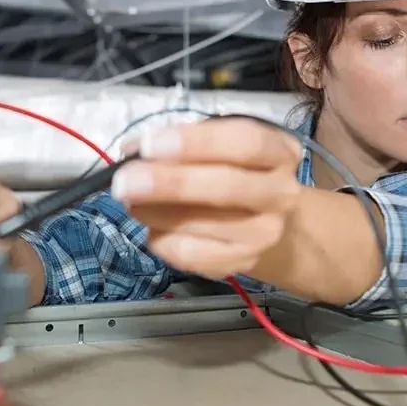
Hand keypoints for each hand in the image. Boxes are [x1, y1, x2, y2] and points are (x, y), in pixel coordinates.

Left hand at [112, 118, 302, 277]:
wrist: (262, 219)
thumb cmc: (231, 170)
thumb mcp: (215, 144)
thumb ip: (180, 143)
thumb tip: (133, 150)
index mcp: (279, 152)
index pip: (244, 143)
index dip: (196, 142)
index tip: (150, 145)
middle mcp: (281, 193)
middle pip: (227, 186)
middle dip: (170, 183)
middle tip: (125, 181)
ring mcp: (265, 234)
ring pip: (205, 225)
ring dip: (156, 213)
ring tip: (131, 201)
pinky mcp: (243, 263)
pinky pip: (192, 255)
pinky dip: (163, 240)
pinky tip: (153, 228)